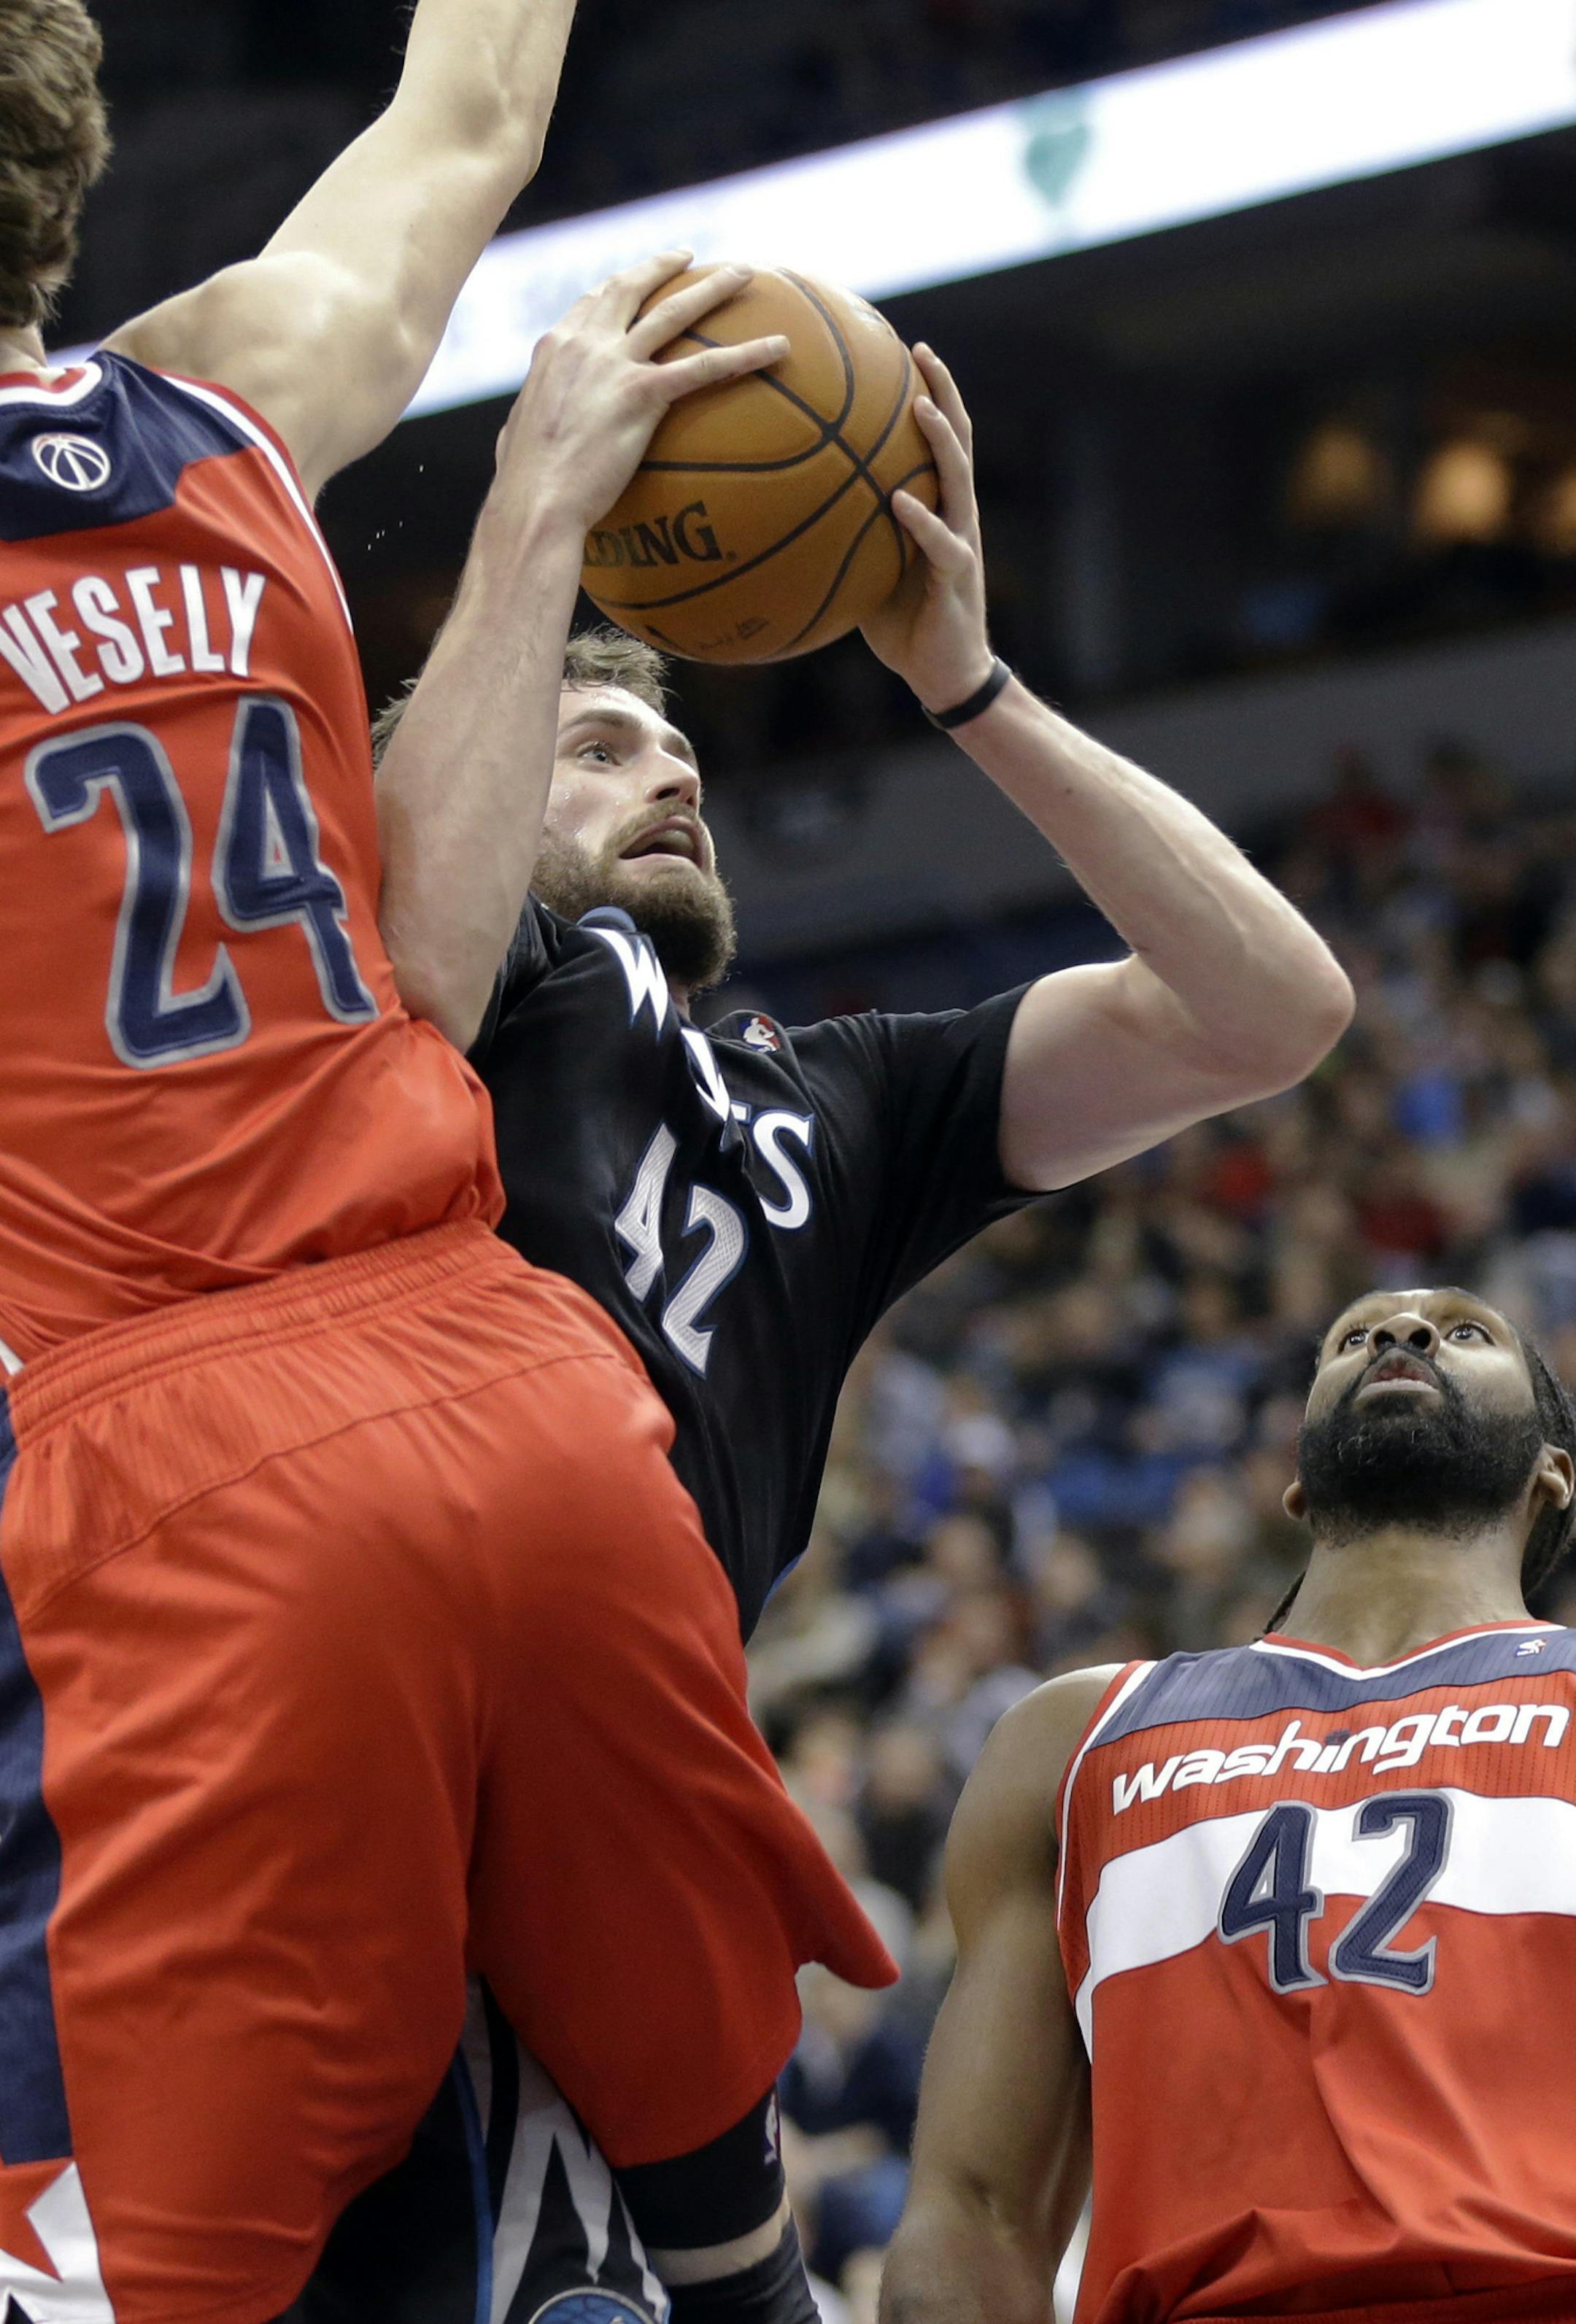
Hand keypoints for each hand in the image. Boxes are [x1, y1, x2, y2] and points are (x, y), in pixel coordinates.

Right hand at [485, 253, 788, 540]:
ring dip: (713, 288)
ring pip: (674, 312)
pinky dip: (747, 353)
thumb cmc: (523, 486)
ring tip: (742, 274)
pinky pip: (707, 367)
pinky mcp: (642, 393)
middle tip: (689, 257)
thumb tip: (529, 436)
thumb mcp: (518, 438)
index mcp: (554, 348)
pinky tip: (779, 347)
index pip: (590, 304)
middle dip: (662, 266)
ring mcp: (614, 364)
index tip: (635, 280)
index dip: (616, 289)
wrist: (534, 501)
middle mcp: (585, 344)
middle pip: (630, 288)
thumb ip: (534, 421)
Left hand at [861, 344, 994, 715]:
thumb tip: (787, 510)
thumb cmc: (904, 622)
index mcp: (938, 506)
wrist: (945, 672)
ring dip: (941, 439)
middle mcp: (956, 512)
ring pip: (957, 477)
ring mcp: (961, 540)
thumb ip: (847, 533)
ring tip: (920, 406)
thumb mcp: (869, 568)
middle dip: (943, 391)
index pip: (938, 437)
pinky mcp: (957, 575)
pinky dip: (920, 520)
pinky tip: (899, 501)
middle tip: (921, 351)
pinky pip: (940, 542)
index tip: (904, 349)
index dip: (927, 391)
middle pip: (958, 438)